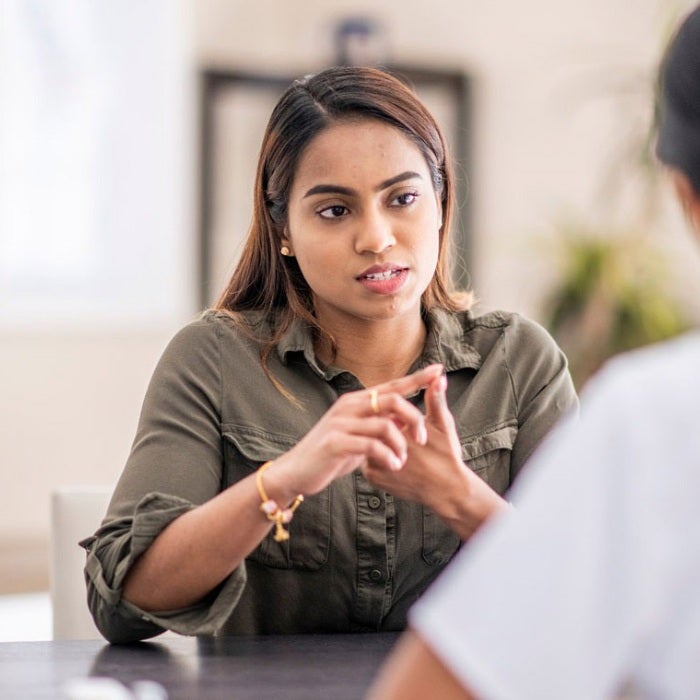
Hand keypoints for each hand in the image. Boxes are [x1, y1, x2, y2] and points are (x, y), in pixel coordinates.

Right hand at [264, 364, 443, 502]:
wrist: (296, 471)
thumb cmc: (331, 454)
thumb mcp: (358, 436)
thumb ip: (378, 426)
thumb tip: (405, 421)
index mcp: (356, 401)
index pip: (392, 385)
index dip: (416, 378)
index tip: (439, 370)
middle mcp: (348, 406)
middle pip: (392, 400)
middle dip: (414, 419)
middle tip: (423, 440)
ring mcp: (341, 423)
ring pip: (385, 424)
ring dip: (401, 445)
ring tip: (402, 461)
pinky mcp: (336, 442)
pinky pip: (372, 446)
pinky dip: (388, 457)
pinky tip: (392, 467)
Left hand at [362, 373, 507, 538]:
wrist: (447, 492)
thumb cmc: (447, 456)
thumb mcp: (443, 424)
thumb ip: (435, 399)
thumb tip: (437, 376)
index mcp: (394, 430)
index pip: (381, 411)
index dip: (393, 412)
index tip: (406, 423)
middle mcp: (379, 447)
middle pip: (372, 427)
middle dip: (385, 427)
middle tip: (406, 438)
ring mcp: (373, 464)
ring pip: (369, 443)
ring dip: (380, 441)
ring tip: (403, 450)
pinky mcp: (373, 478)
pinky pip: (368, 461)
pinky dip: (379, 458)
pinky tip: (397, 462)